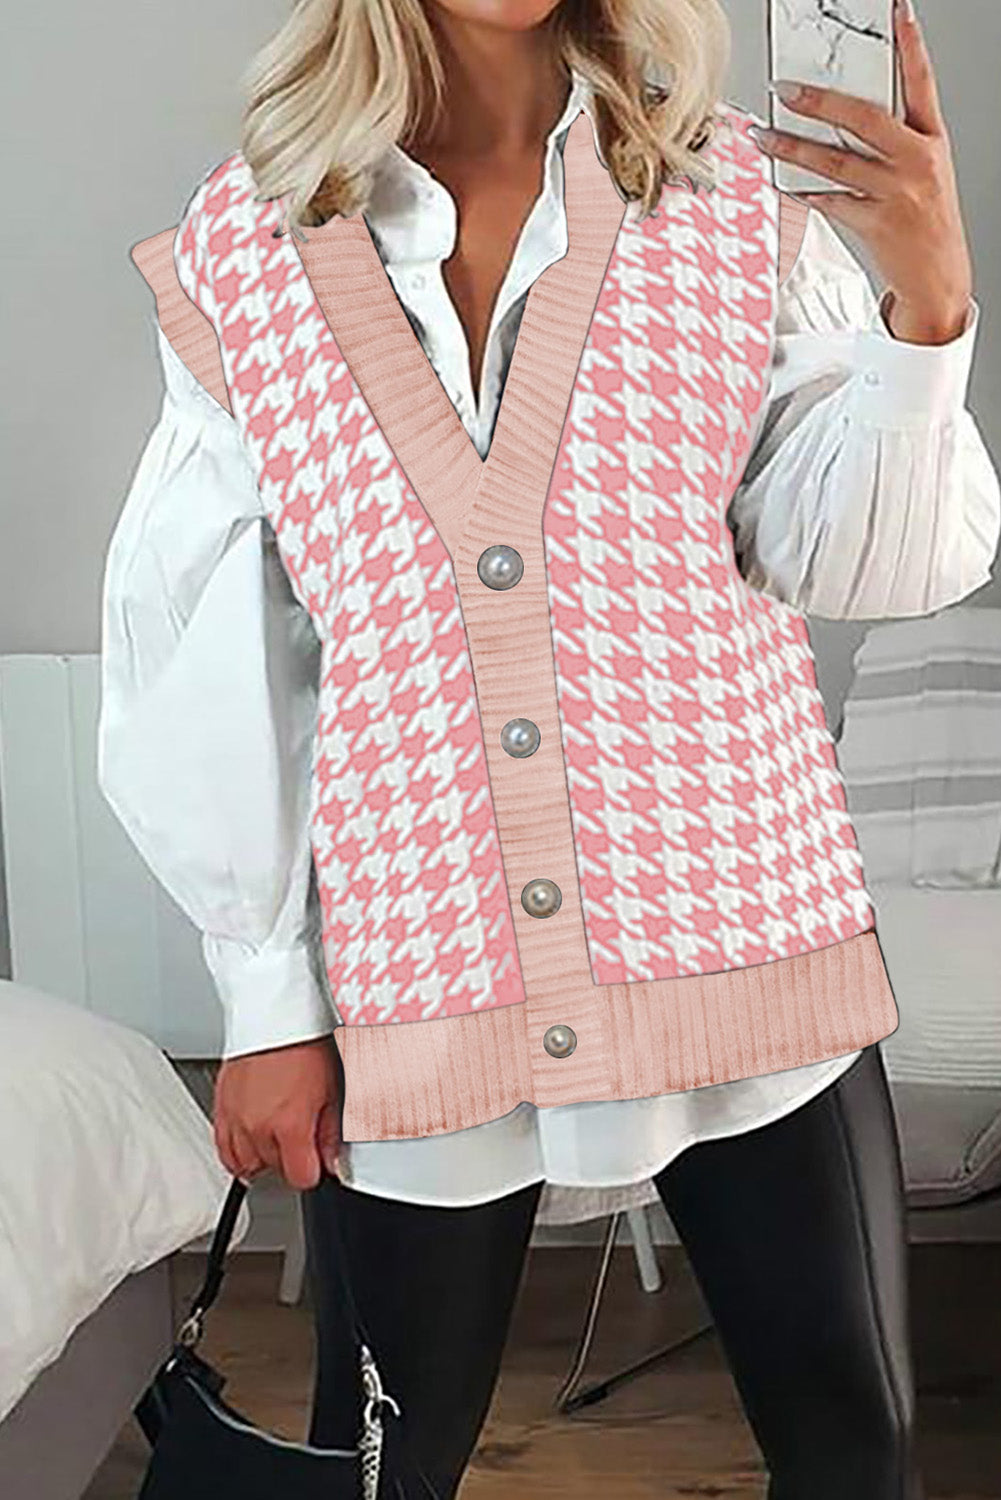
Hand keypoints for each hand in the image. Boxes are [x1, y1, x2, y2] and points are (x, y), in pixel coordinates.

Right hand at [213, 1036, 342, 1191]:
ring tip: (278, 1133)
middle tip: (302, 1133)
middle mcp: (257, 1127)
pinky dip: (239, 1150)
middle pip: (275, 1171)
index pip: (302, 1177)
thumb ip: (331, 1132)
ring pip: (247, 1165)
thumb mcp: (332, 1089)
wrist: (272, 1015)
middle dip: (291, 1158)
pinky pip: (224, 1150)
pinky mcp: (220, 1109)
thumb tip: (332, 1159)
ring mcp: (235, 1119)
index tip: (319, 1158)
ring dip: (264, 1156)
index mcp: (289, 1124)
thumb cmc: (303, 1044)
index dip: (315, 1170)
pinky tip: (254, 1137)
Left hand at [751, 0, 972, 344]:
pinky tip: (784, 182)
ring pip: (836, 161)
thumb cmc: (926, 220)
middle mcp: (917, 161)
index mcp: (932, 140)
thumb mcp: (925, 170)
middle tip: (785, 90)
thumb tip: (844, 114)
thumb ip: (895, 140)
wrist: (938, 279)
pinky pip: (830, 201)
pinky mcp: (877, 224)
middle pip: (865, 118)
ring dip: (793, 148)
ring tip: (763, 137)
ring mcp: (897, 194)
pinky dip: (804, 192)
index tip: (896, 12)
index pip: (922, 82)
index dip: (910, 45)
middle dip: (820, 101)